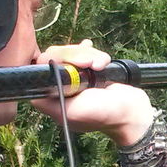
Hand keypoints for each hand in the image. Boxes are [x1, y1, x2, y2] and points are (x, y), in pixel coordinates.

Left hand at [30, 40, 153, 142]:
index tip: (78, 65)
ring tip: (102, 65)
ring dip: (90, 56)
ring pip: (71, 52)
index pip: (42, 67)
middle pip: (56, 55)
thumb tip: (33, 85)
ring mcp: (73, 76)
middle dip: (77, 56)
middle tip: (95, 65)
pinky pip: (83, 53)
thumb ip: (49, 102)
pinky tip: (101, 61)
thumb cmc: (104, 115)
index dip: (58, 60)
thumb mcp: (73, 111)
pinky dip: (94, 54)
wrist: (133, 112)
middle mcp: (59, 86)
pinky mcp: (86, 70)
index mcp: (51, 97)